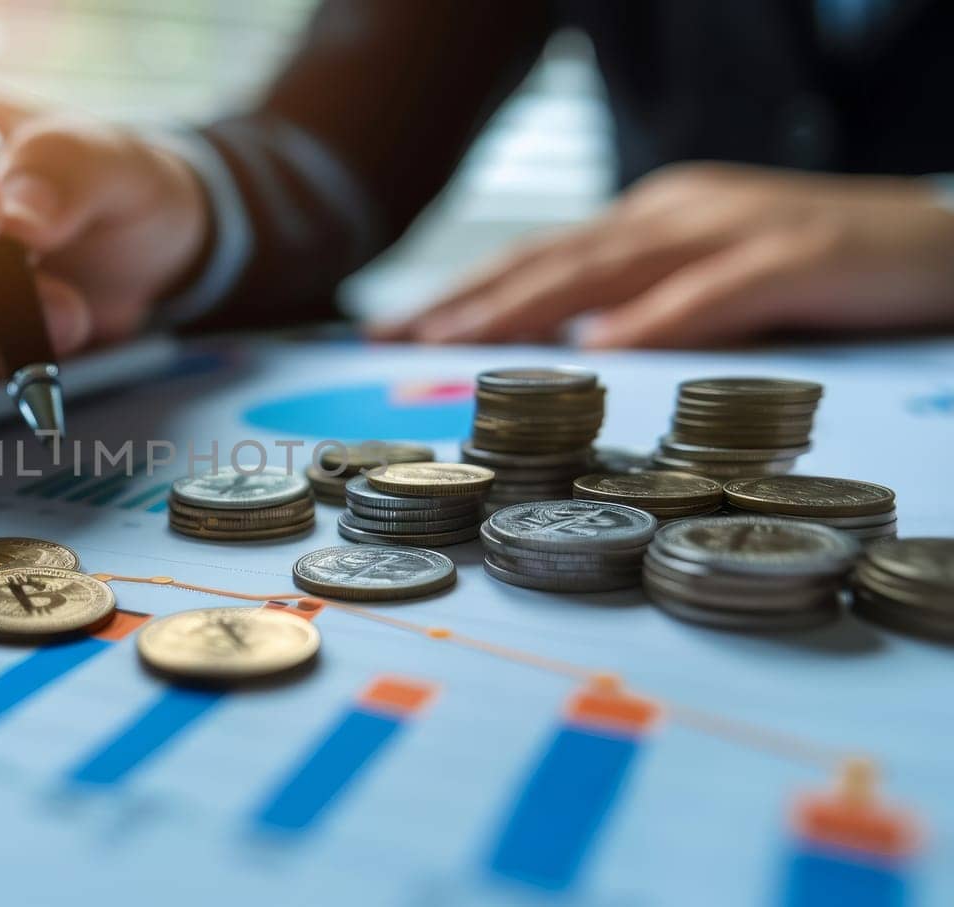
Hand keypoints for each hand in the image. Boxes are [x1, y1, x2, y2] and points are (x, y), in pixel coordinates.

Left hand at [372, 162, 953, 347]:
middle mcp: (674, 212)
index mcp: (650, 220)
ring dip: (524, 306)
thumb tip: (572, 353)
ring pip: (607, 268)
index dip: (461, 293)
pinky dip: (654, 319)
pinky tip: (603, 349)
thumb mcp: (711, 282)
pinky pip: (712, 292)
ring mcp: (731, 229)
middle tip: (389, 338)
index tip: (390, 331)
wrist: (940, 239)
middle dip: (464, 300)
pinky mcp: (795, 256)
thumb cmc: (820, 267)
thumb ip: (642, 307)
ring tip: (456, 342)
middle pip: (550, 260)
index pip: (537, 259)